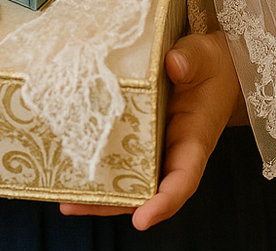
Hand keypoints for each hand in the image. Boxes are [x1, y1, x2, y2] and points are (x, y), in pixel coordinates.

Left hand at [59, 31, 241, 229]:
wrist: (205, 65)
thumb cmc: (209, 65)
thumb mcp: (204, 56)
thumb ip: (192, 60)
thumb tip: (173, 64)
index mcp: (194, 139)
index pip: (184, 178)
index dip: (165, 201)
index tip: (143, 218)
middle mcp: (171, 152)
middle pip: (145, 190)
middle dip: (114, 205)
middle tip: (76, 206)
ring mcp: (151, 148)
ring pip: (126, 180)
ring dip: (98, 194)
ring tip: (65, 200)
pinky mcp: (135, 136)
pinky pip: (116, 157)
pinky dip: (96, 168)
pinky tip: (67, 169)